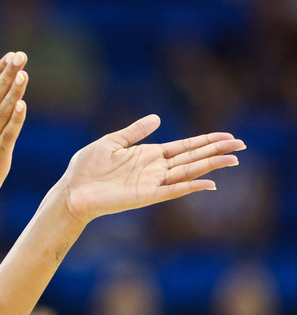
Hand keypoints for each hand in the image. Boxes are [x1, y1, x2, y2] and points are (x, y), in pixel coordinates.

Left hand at [56, 114, 244, 224]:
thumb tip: (158, 118)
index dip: (205, 141)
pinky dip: (190, 186)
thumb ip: (135, 131)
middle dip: (216, 151)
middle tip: (241, 144)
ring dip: (210, 166)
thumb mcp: (112, 142)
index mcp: (147, 155)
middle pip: (192, 158)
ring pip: (188, 172)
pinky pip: (172, 191)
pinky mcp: (145, 196)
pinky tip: (209, 183)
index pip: (183, 147)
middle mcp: (154, 169)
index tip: (227, 136)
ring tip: (233, 159)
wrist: (72, 190)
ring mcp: (152, 183)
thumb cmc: (86, 168)